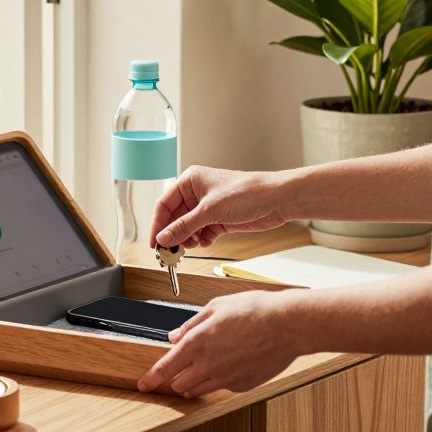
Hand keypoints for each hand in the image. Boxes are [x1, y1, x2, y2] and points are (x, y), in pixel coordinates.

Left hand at [136, 291, 300, 396]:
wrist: (287, 325)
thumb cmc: (255, 311)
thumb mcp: (216, 308)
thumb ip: (191, 325)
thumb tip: (174, 336)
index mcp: (198, 343)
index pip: (165, 368)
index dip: (150, 379)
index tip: (143, 385)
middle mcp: (209, 365)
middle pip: (179, 384)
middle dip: (176, 376)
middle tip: (183, 364)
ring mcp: (226, 378)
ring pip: (199, 390)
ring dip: (195, 381)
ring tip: (206, 364)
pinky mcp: (242, 385)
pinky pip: (221, 388)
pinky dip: (218, 380)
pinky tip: (229, 363)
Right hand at [150, 166, 289, 248]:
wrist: (276, 200)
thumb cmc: (247, 192)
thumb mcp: (210, 210)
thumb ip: (184, 226)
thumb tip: (163, 237)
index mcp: (190, 181)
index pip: (164, 204)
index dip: (158, 224)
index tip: (154, 242)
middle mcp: (197, 193)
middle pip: (175, 218)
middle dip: (174, 234)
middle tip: (171, 250)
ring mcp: (208, 207)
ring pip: (188, 227)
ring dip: (189, 238)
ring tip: (194, 244)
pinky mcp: (219, 219)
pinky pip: (202, 233)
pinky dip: (202, 240)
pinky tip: (207, 241)